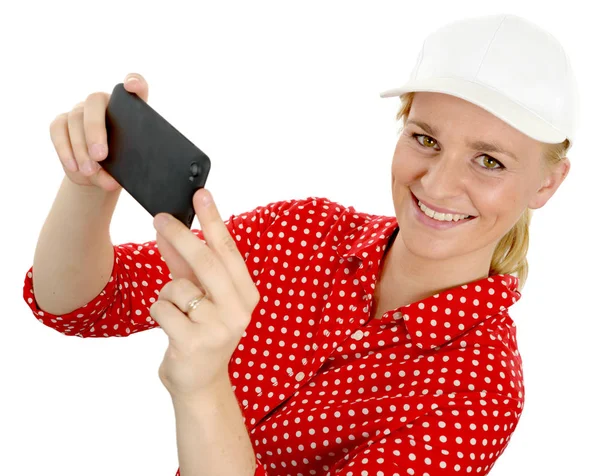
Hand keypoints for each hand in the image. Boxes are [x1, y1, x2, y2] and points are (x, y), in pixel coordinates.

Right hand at [49, 72, 149, 191]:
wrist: (100, 175)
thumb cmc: (121, 168)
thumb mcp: (126, 171)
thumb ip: (121, 174)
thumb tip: (111, 181)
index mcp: (129, 108)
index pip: (136, 85)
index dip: (135, 81)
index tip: (131, 85)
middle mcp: (103, 103)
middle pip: (95, 102)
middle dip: (96, 129)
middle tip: (100, 156)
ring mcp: (81, 110)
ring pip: (76, 118)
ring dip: (81, 147)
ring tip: (89, 170)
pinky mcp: (61, 122)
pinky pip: (58, 130)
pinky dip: (64, 149)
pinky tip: (73, 166)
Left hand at [149, 189, 260, 398]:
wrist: (200, 382)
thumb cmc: (200, 331)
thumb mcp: (198, 295)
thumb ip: (184, 264)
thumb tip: (165, 229)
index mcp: (246, 294)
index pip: (229, 250)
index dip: (213, 220)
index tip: (201, 193)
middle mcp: (239, 309)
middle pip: (206, 261)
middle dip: (180, 235)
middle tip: (159, 218)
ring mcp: (219, 328)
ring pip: (177, 287)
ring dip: (167, 294)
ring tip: (177, 313)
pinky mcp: (194, 343)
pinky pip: (162, 309)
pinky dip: (159, 313)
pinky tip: (171, 328)